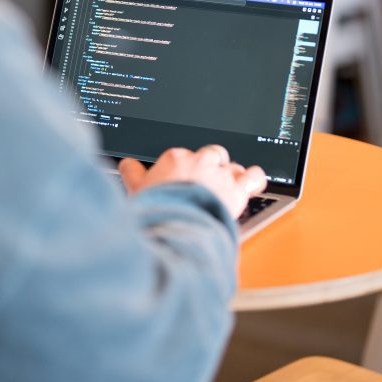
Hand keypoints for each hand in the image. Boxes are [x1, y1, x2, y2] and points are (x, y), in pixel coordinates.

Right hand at [119, 145, 267, 220]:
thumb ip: (132, 174)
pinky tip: (253, 182)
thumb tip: (127, 164)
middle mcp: (199, 162)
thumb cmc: (156, 211)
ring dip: (231, 174)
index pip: (184, 155)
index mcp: (174, 158)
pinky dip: (254, 179)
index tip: (183, 178)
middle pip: (211, 154)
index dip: (186, 168)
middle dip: (211, 166)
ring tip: (229, 185)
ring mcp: (220, 175)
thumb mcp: (136, 191)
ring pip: (232, 165)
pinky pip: (253, 177)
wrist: (176, 226)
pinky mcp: (236, 190)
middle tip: (206, 182)